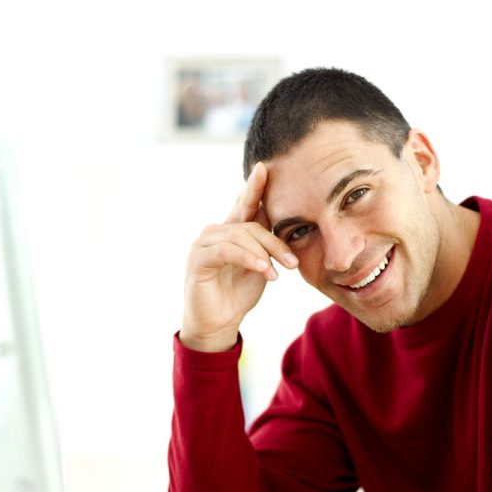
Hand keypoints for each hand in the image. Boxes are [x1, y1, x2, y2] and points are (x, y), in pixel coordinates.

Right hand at [180, 162, 298, 351]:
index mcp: (231, 230)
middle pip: (251, 223)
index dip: (254, 186)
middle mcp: (215, 232)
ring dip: (264, 253)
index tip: (265, 168)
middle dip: (275, 242)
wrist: (218, 323)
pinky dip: (248, 258)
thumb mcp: (260, 266)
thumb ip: (267, 245)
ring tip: (277, 273)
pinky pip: (227, 251)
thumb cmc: (238, 293)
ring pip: (241, 235)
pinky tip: (263, 270)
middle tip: (293, 263)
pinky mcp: (198, 260)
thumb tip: (288, 225)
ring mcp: (203, 244)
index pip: (246, 204)